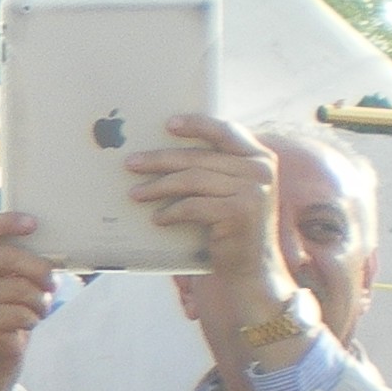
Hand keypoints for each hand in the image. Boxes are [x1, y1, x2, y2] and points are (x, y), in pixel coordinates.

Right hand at [0, 209, 51, 390]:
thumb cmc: (11, 309)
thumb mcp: (16, 281)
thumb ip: (24, 262)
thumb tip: (54, 253)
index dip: (10, 222)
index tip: (34, 224)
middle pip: (9, 258)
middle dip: (40, 271)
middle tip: (51, 283)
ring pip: (20, 289)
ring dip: (39, 302)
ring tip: (37, 309)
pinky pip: (19, 313)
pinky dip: (32, 319)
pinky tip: (26, 323)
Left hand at [127, 116, 290, 311]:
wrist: (252, 267)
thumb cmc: (232, 226)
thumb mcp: (231, 190)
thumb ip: (215, 169)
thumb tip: (168, 152)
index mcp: (259, 157)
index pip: (226, 131)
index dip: (197, 124)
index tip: (168, 124)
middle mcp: (260, 170)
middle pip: (199, 157)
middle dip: (160, 159)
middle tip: (131, 163)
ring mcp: (253, 191)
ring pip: (192, 180)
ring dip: (158, 187)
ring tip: (135, 194)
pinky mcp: (239, 213)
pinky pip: (193, 206)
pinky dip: (171, 212)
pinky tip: (157, 219)